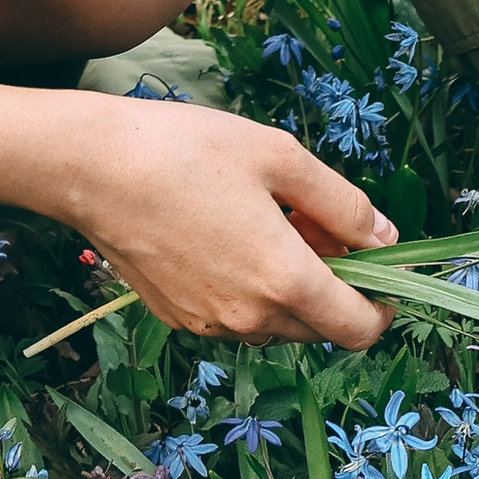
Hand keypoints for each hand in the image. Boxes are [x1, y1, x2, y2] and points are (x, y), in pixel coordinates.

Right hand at [0, 82, 394, 346]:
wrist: (91, 167)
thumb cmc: (188, 149)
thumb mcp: (280, 157)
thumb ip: (343, 203)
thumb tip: (386, 238)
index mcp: (285, 281)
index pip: (358, 329)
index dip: (381, 306)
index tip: (378, 269)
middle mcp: (250, 318)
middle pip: (319, 326)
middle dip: (333, 284)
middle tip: (312, 221)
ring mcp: (209, 323)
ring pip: (276, 323)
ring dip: (289, 287)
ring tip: (266, 220)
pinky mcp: (177, 318)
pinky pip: (235, 317)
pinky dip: (248, 289)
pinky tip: (226, 234)